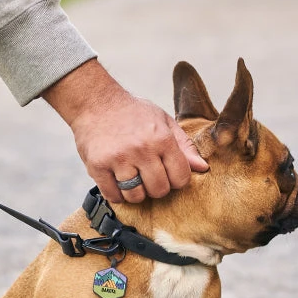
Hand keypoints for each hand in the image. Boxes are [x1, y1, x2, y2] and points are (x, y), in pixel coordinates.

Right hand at [42, 60, 208, 203]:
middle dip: (156, 187)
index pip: (181, 177)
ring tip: (132, 178)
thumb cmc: (132, 112)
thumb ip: (184, 146)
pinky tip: (116, 181)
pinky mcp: (98, 166)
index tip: (168, 173)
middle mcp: (141, 150)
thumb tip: (203, 168)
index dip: (176, 179)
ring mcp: (118, 159)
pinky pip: (113, 195)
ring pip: (136, 196)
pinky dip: (116, 194)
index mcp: (161, 138)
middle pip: (159, 190)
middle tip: (148, 176)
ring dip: (135, 192)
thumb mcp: (163, 121)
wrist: (94, 101)